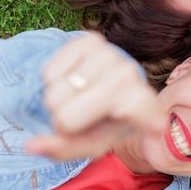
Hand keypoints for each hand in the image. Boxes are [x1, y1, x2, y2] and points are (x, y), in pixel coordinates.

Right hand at [26, 32, 165, 158]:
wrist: (98, 83)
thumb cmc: (99, 120)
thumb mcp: (90, 143)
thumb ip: (65, 150)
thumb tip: (32, 145)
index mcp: (143, 105)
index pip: (141, 112)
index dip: (147, 119)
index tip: (158, 126)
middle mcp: (132, 75)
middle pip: (67, 119)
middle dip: (61, 123)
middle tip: (80, 115)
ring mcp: (112, 54)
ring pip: (54, 96)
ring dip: (56, 101)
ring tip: (78, 96)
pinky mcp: (91, 39)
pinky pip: (49, 72)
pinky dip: (51, 80)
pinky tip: (72, 78)